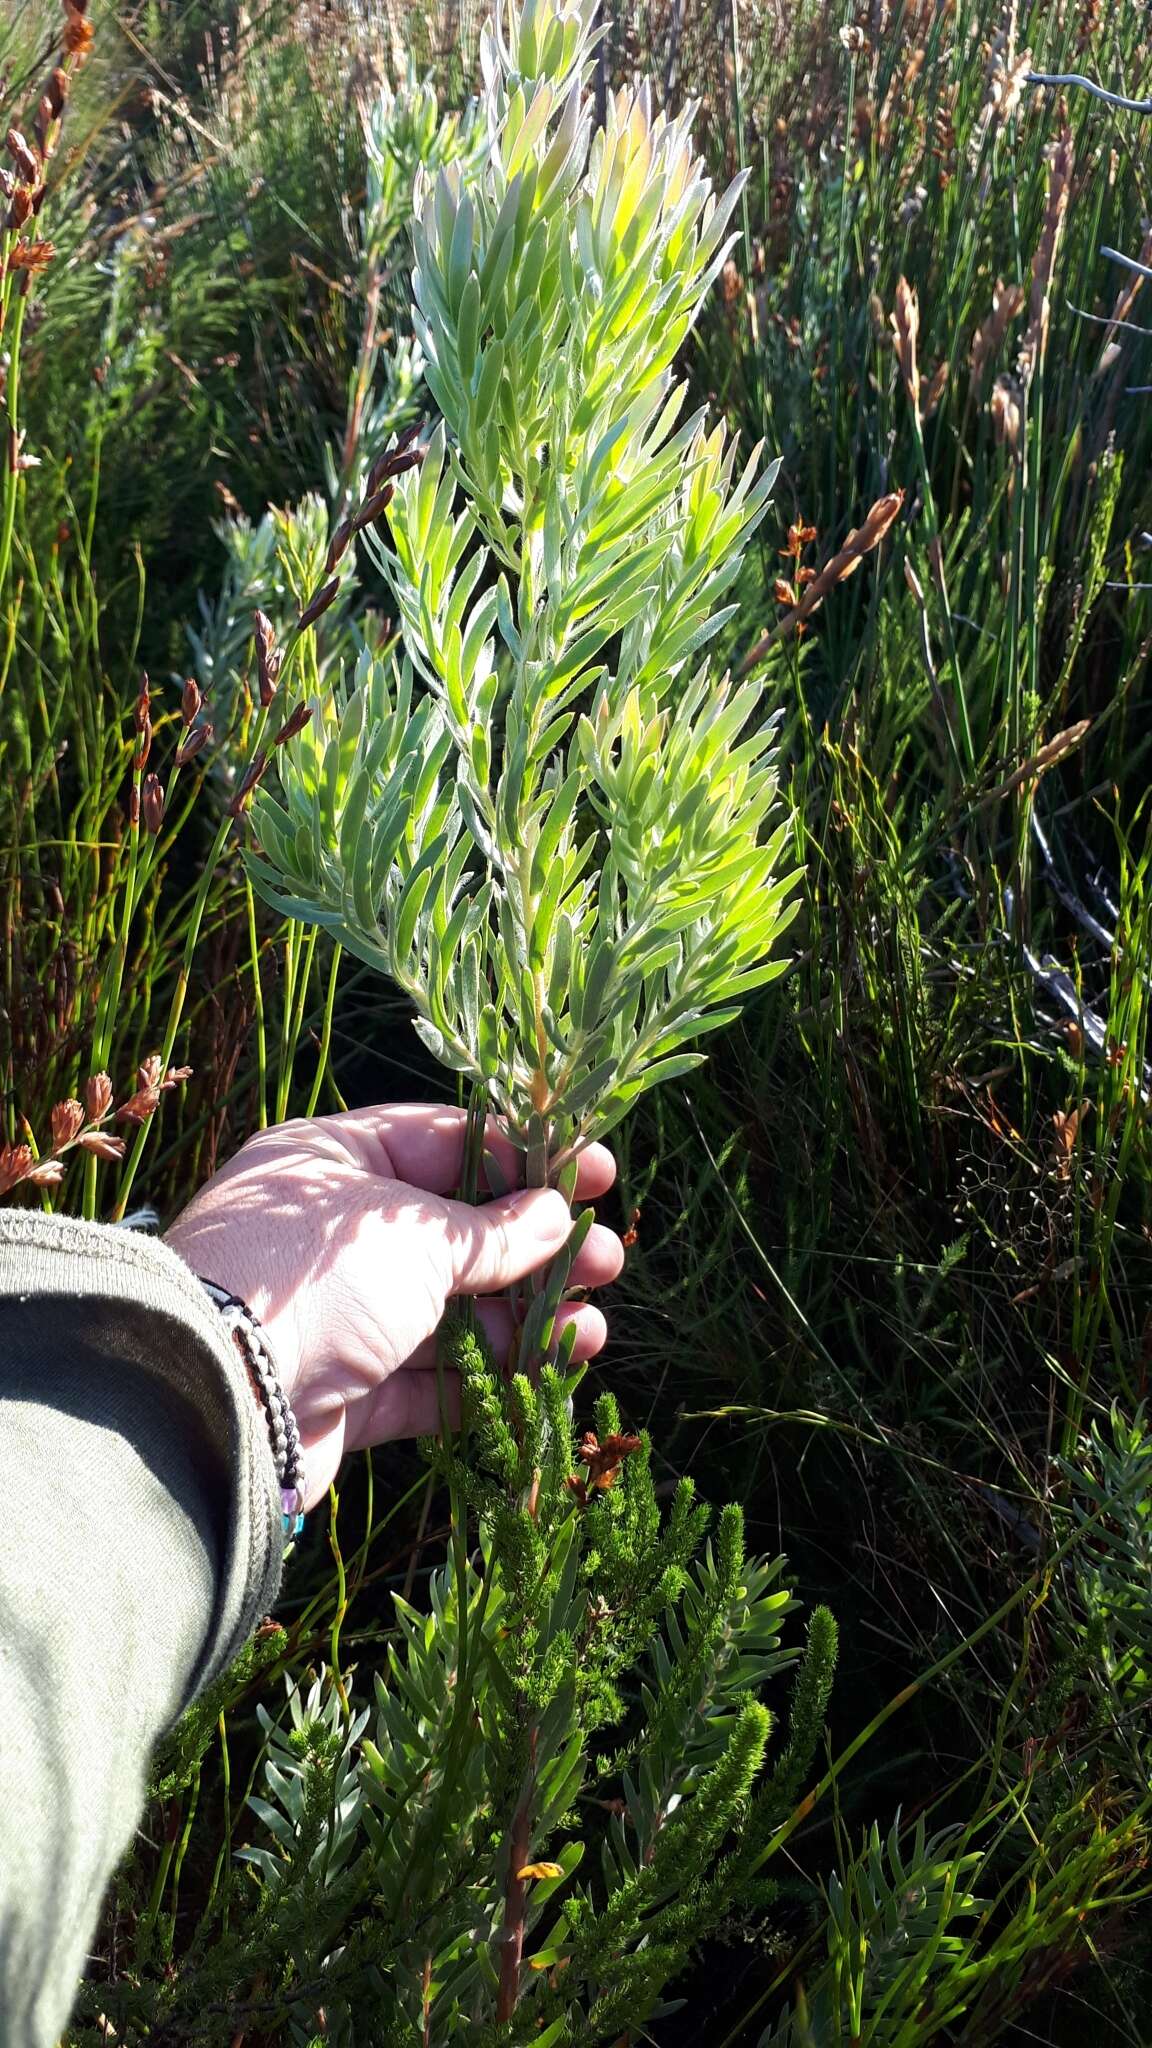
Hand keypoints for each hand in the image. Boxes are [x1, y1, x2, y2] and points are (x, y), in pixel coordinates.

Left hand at [164, 1104, 622, 1507]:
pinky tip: (551, 1372)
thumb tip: (552, 1215)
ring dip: (523, 1321)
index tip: (596, 1174)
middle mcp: (329, 1238)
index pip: (441, 1143)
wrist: (223, 1398)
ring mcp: (337, 1316)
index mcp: (329, 1165)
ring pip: (449, 1313)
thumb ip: (492, 1230)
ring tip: (593, 1331)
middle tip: (607, 1260)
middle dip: (535, 1251)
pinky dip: (489, 1378)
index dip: (521, 1158)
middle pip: (454, 1235)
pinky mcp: (344, 1391)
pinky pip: (430, 1380)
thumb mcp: (416, 1235)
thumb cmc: (315, 1280)